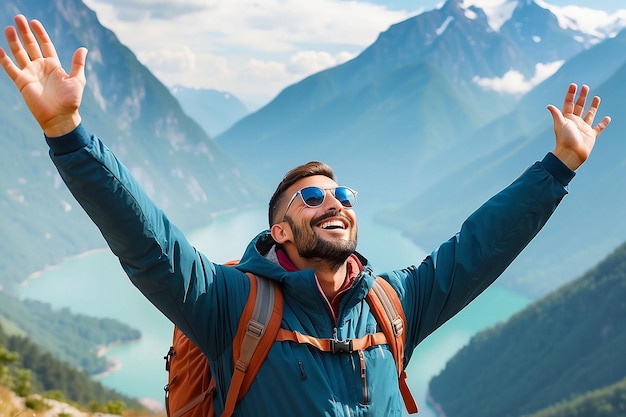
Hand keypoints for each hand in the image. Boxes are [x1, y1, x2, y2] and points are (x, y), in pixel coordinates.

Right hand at [0, 14, 86, 136]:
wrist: (60, 118)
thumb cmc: (70, 101)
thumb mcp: (77, 80)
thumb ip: (77, 64)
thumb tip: (83, 48)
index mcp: (54, 65)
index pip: (45, 45)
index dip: (40, 33)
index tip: (34, 22)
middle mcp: (41, 67)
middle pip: (30, 45)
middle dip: (25, 32)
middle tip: (18, 17)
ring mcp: (30, 74)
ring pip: (19, 53)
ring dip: (14, 41)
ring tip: (8, 28)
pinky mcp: (22, 82)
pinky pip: (10, 68)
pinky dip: (4, 59)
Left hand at [547, 83, 610, 170]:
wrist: (571, 154)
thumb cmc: (565, 140)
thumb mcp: (560, 125)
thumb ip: (556, 114)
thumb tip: (548, 106)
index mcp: (566, 118)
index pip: (568, 103)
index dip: (570, 94)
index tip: (574, 85)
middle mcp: (575, 122)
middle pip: (579, 106)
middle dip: (582, 97)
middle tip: (585, 87)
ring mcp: (583, 128)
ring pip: (589, 114)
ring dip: (593, 106)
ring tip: (596, 97)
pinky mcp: (591, 135)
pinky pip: (598, 128)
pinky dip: (603, 123)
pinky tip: (607, 118)